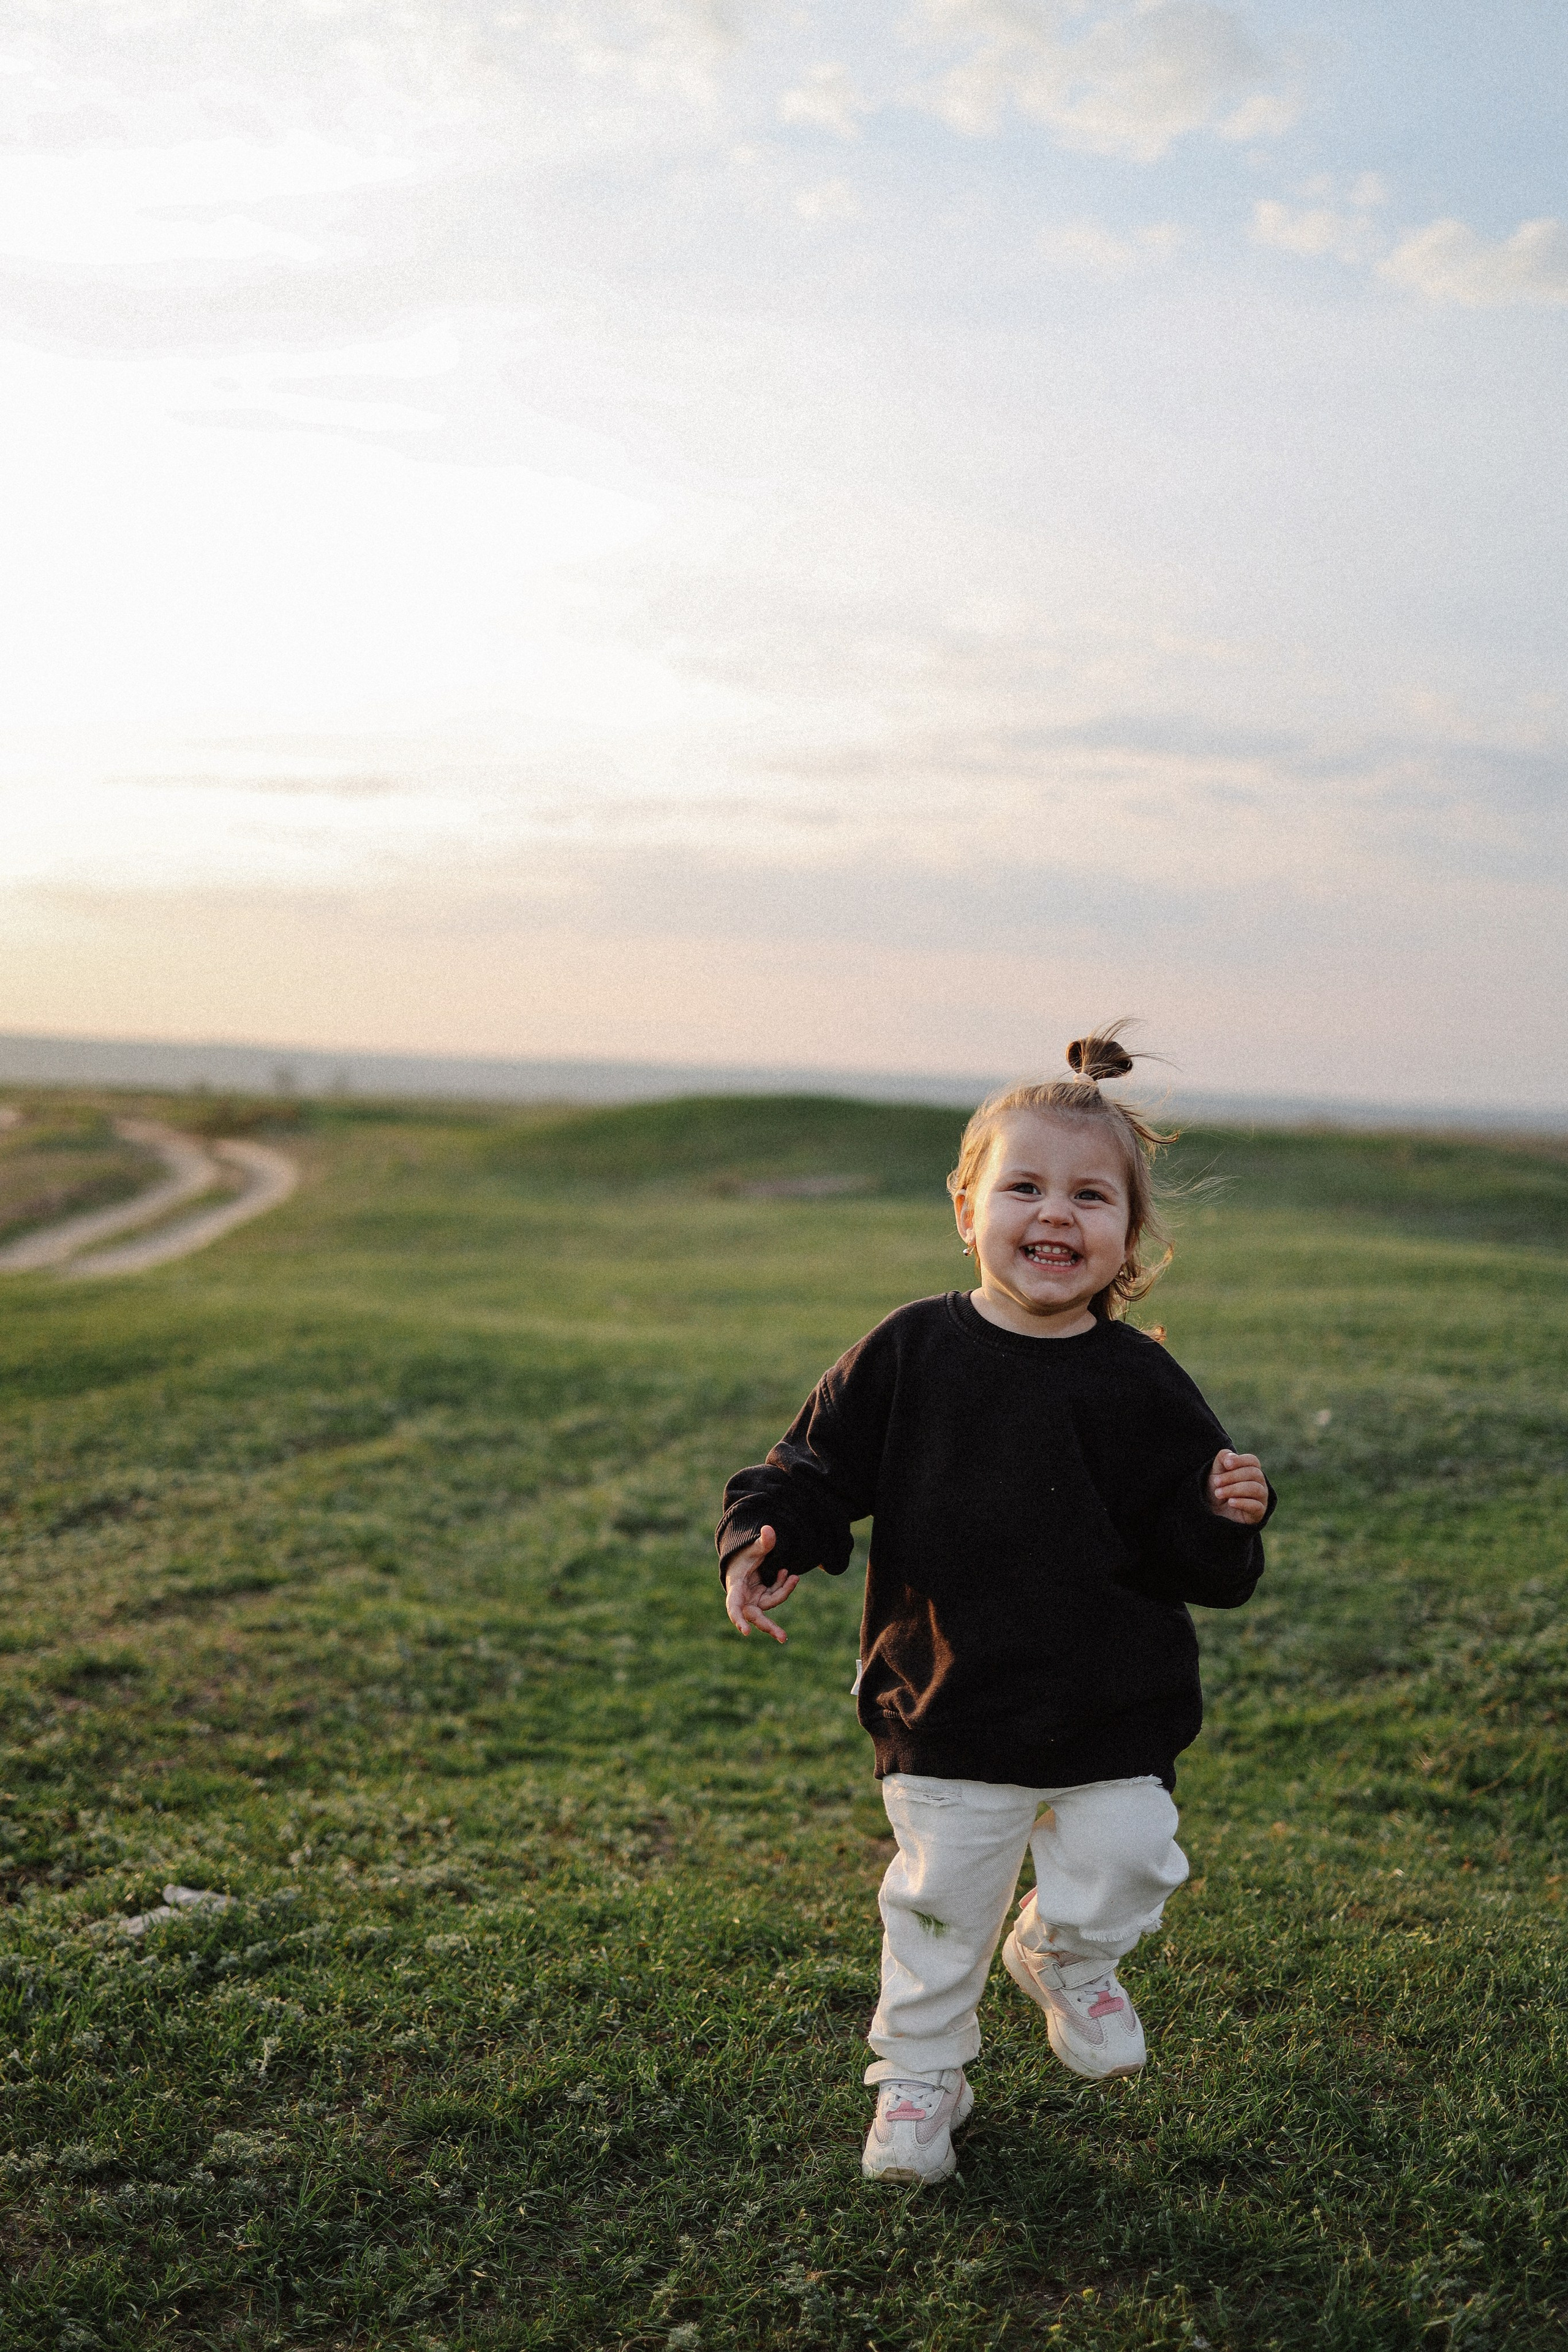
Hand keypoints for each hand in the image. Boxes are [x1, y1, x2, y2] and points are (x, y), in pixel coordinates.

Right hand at [723, 1526, 799, 1642]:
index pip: (735, 1607)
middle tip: (783, 1638)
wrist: (745, 1559)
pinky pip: (776, 1595)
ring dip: (784, 1591)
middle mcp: (745, 1599)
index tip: (745, 1632)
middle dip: (770, 1627)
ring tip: (793, 1576)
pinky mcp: (764, 1599)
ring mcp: (755, 1600)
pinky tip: (787, 1575)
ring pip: (771, 1603)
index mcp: (736, 1589)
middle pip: (756, 1617)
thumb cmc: (743, 1555)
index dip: (738, 1619)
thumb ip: (762, 1543)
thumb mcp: (752, 1548)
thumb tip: (769, 1529)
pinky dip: (783, 1586)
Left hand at [1206, 1449, 1267, 1524]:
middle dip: (1232, 1476)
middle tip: (1216, 1482)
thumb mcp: (1216, 1471)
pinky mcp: (1259, 1512)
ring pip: (1255, 1489)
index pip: (1253, 1461)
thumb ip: (1222, 1459)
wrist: (1214, 1509)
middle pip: (1253, 1473)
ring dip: (1234, 1489)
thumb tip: (1231, 1456)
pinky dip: (1242, 1502)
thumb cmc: (1218, 1487)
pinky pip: (1256, 1506)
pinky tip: (1230, 1502)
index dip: (1240, 1461)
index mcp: (1251, 1469)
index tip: (1226, 1464)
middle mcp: (1260, 1482)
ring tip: (1219, 1493)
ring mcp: (1261, 1497)